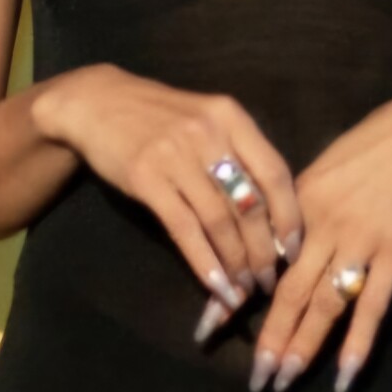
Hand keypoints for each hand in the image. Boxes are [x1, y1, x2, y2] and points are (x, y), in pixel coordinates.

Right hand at [33, 65, 301, 313]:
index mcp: (231, 117)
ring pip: (219, 221)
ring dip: (235, 262)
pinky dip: (204, 262)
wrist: (97, 102)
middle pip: (249, 203)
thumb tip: (271, 215)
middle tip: (268, 281)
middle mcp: (208, 134)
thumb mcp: (205, 120)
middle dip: (263, 250)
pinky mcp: (146, 178)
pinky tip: (215, 285)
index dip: (289, 217)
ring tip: (243, 289)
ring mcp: (175, 155)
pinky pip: (184, 228)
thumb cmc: (158, 116)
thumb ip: (237, 154)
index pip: (275, 173)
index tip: (294, 250)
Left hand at [246, 76, 391, 391]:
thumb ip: (302, 205)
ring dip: (303, 348)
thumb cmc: (382, 142)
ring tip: (283, 382)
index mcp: (299, 200)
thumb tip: (281, 243)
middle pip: (288, 291)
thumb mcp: (329, 165)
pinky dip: (357, 345)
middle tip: (253, 378)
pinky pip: (372, 306)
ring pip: (323, 305)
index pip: (258, 258)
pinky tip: (344, 378)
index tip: (209, 326)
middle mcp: (323, 224)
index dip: (233, 294)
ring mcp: (361, 240)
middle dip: (269, 338)